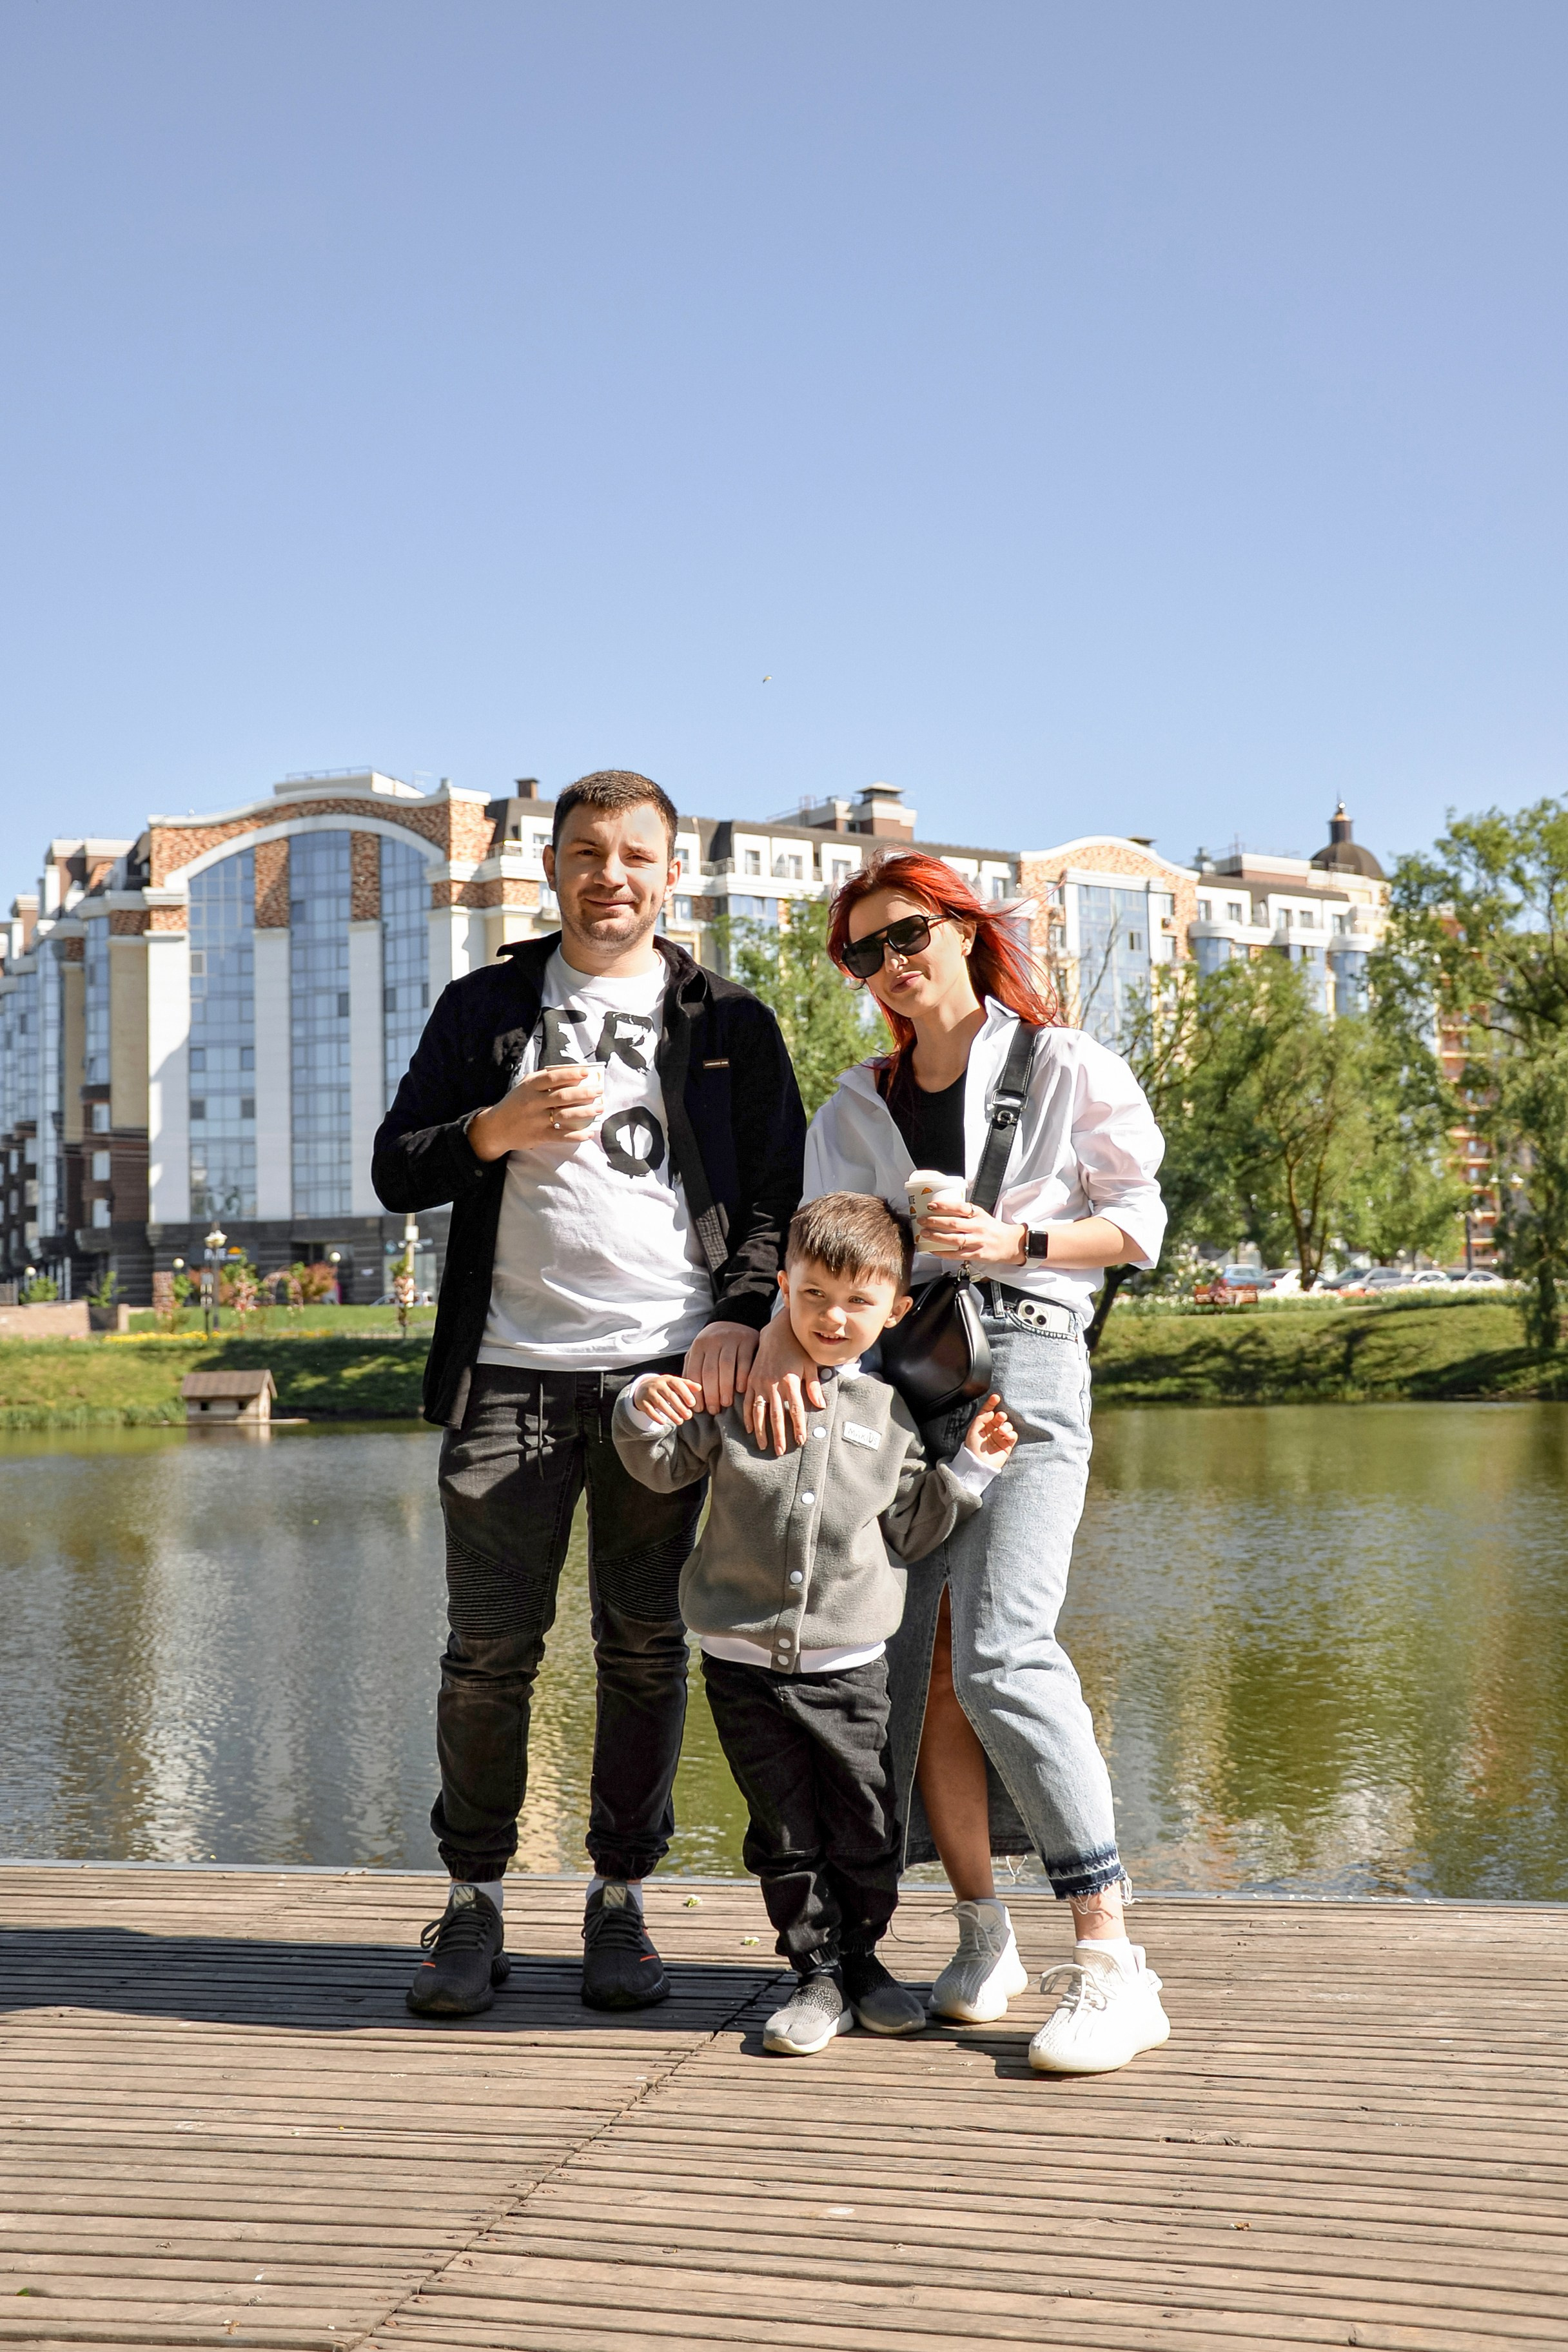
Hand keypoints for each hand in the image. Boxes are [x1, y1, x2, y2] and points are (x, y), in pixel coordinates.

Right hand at [467, 1066, 601, 1161]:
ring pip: (565, 1116)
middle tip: (599, 1091)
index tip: (587, 1072)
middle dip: (584, 1093)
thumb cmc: (517, 1102)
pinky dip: (577, 1135)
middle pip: (563, 1096)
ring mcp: (536, 1120)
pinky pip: (561, 1136)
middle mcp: (533, 1102)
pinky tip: (589, 1133)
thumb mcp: (525, 1086)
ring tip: (599, 1108)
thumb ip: (544, 1078)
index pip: (552, 1077)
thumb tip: (572, 1072)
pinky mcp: (539, 1136)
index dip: (571, 1074)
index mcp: (530, 1086)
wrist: (496, 1127)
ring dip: (585, 1112)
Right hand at [633, 1373, 704, 1425]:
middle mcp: (657, 1384)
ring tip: (680, 1421)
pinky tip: (664, 1422)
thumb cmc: (664, 1387)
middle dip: (680, 1407)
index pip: (677, 1384)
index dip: (685, 1393)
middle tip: (688, 1416)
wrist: (643, 1387)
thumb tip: (699, 1388)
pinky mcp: (642, 1401)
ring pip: (660, 1403)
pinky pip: (649, 1410)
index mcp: (668, 1379)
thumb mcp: (674, 1383)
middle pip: (669, 1395)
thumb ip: (687, 1385)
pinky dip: (656, 1417)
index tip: (692, 1404)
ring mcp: (648, 1392)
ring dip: (671, 1413)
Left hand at [681, 1321, 757, 1414]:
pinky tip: (740, 1390)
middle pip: (710, 1371)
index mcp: (699, 1346)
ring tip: (726, 1403)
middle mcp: (713, 1341)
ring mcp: (731, 1339)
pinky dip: (742, 1376)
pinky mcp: (747, 1340)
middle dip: (711, 1394)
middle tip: (714, 1410)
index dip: (696, 1393)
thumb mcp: (700, 1352)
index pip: (695, 1372)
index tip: (699, 1409)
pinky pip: (744, 1361)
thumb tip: (687, 1395)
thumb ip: (693, 1368)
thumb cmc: (714, 1345)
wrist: (734, 1320)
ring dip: (725, 1388)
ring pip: (726, 1366)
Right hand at [741, 1309, 825, 1456]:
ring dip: (761, 1430)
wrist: (777, 1333)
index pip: (795, 1409)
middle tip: (779, 1451)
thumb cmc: (797, 1350)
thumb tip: (821, 1406)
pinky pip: (747, 1401)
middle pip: (776, 1414)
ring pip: (759, 1411)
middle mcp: (773, 1383)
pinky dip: (747, 1416)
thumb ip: (813, 1386)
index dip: (798, 1426)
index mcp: (790, 1380)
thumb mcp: (809, 1365)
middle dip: (778, 1434)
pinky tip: (750, 1429)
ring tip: (763, 1445)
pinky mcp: (751, 1380)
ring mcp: (760, 1382)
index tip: (800, 1441)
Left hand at [918, 1199, 1026, 1267]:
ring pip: (954, 1239)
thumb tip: (942, 1209)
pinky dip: (944, 1253)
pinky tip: (934, 1250)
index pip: (960, 1207)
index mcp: (978, 1214)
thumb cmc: (993, 1229)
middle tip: (922, 1220)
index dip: (944, 1206)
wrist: (1012, 1244)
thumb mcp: (982, 1215)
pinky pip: (958, 1254)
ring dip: (937, 1236)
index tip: (931, 1205)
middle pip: (953, 1223)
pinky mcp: (977, 1254)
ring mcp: (978, 1241)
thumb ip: (965, 1213)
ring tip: (925, 1234)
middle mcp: (978, 1227)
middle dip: (935, 1221)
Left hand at [964, 1393, 1017, 1467]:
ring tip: (1001, 1431)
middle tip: (1001, 1416)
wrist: (978, 1464)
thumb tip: (991, 1412)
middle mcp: (992, 1429)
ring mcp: (1000, 1436)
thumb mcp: (973, 1431)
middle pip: (999, 1417)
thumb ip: (981, 1419)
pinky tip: (1006, 1435)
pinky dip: (1011, 1433)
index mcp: (982, 1425)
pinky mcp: (1007, 1444)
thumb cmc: (973, 1448)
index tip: (996, 1397)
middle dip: (1001, 1415)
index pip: (988, 1411)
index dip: (991, 1403)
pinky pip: (1013, 1435)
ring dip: (1006, 1426)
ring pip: (1008, 1425)